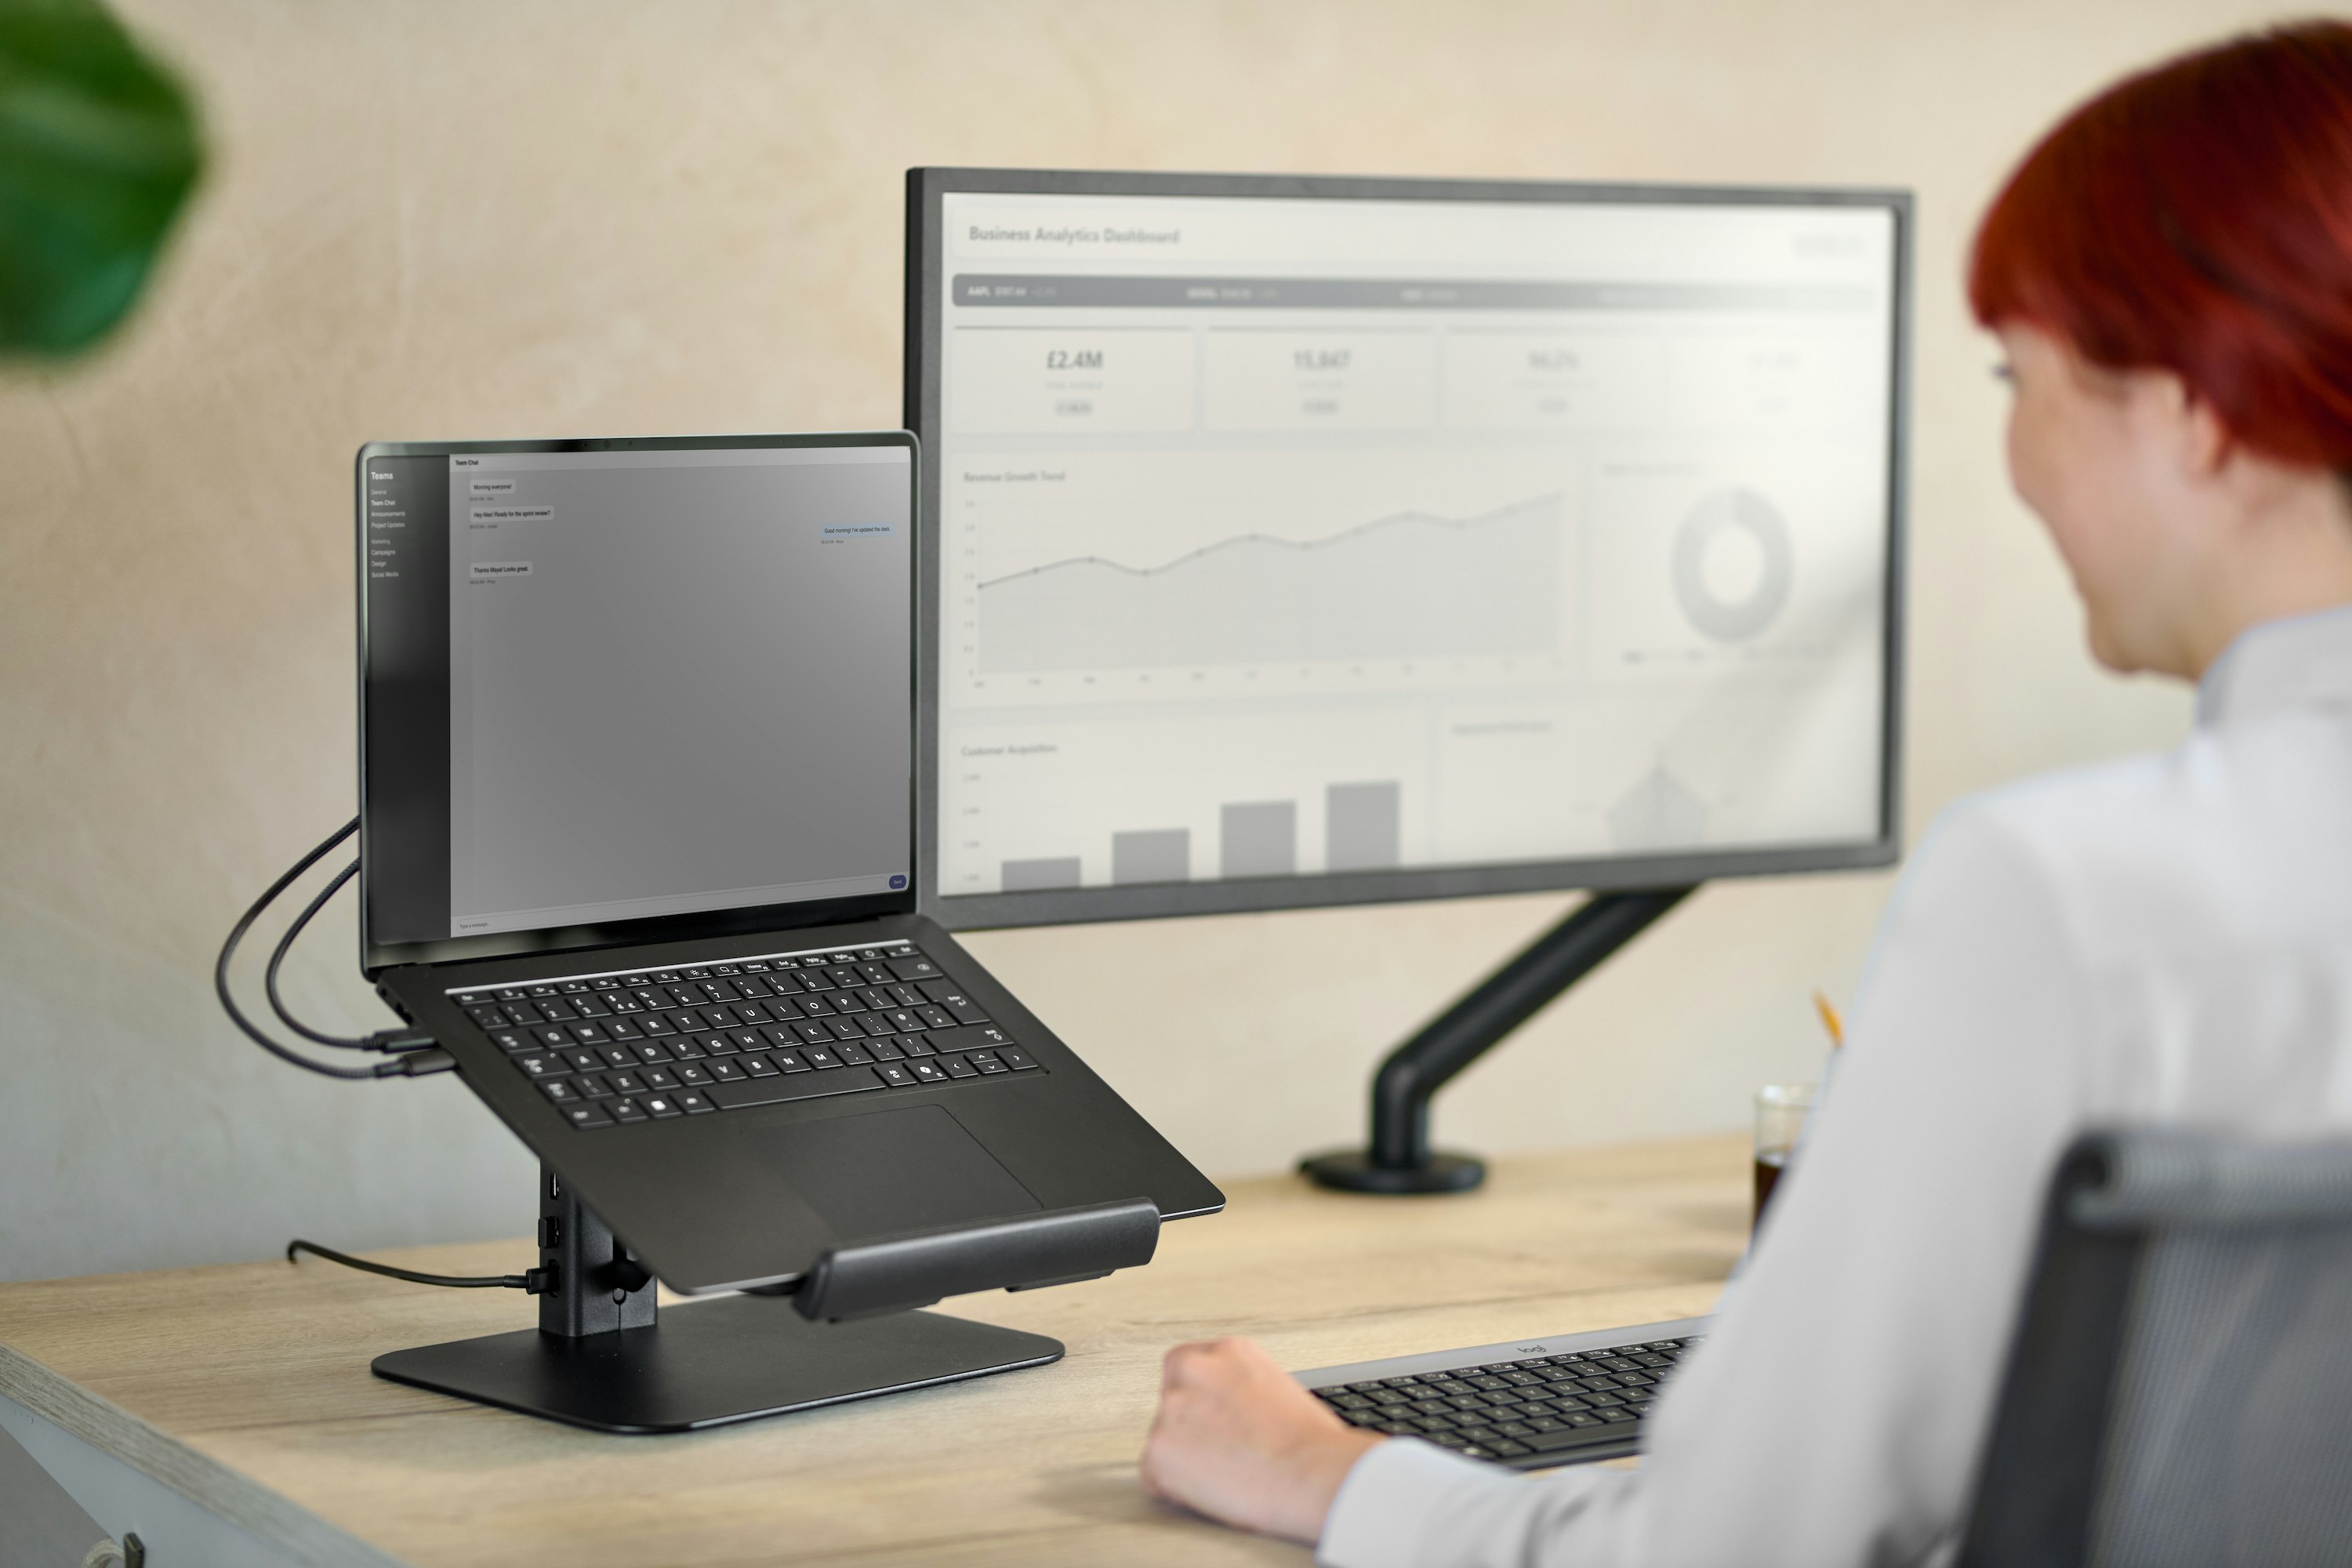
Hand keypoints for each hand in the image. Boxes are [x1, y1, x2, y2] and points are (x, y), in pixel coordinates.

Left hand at [1140, 1335, 1384, 1542]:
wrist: (1311, 1474)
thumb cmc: (1311, 1444)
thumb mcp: (1278, 1389)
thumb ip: (1242, 1390)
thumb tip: (1232, 1410)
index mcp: (1227, 1351)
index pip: (1189, 1368)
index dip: (1201, 1401)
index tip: (1214, 1422)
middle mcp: (1193, 1370)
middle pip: (1173, 1401)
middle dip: (1190, 1428)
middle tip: (1222, 1454)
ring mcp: (1171, 1409)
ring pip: (1164, 1439)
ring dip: (1185, 1459)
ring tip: (1227, 1477)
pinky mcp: (1158, 1451)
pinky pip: (1154, 1476)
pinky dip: (1175, 1490)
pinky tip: (1212, 1492)